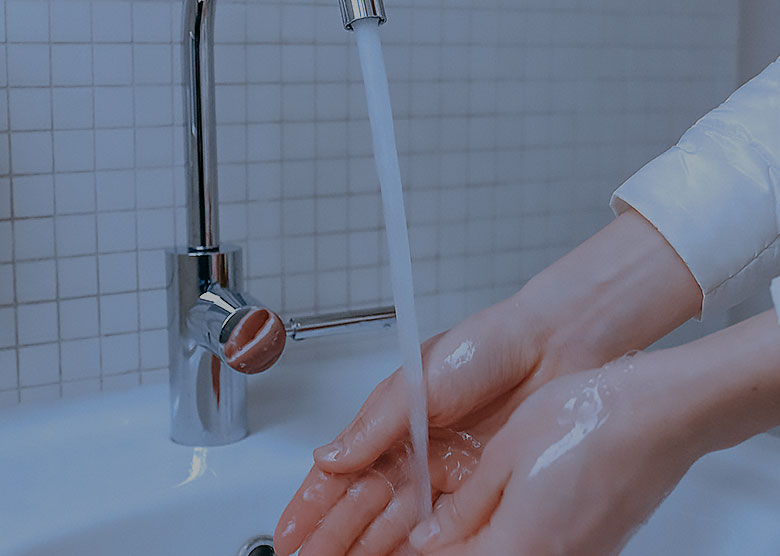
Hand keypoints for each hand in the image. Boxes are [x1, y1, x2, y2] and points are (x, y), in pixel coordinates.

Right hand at [274, 209, 701, 555]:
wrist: (552, 345)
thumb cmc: (485, 346)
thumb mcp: (418, 381)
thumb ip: (374, 424)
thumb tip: (329, 457)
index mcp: (393, 424)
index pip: (342, 473)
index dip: (313, 505)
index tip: (289, 534)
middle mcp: (416, 454)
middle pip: (364, 506)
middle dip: (331, 537)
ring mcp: (446, 476)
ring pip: (396, 524)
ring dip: (365, 547)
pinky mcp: (479, 490)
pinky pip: (440, 529)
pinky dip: (413, 549)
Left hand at [409, 352, 703, 555]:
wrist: (660, 414)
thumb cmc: (588, 421)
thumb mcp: (506, 455)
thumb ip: (467, 505)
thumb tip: (432, 536)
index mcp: (518, 547)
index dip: (421, 549)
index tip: (406, 533)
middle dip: (451, 546)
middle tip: (434, 521)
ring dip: (481, 543)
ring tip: (464, 513)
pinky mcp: (598, 550)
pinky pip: (540, 552)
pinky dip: (513, 539)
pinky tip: (507, 511)